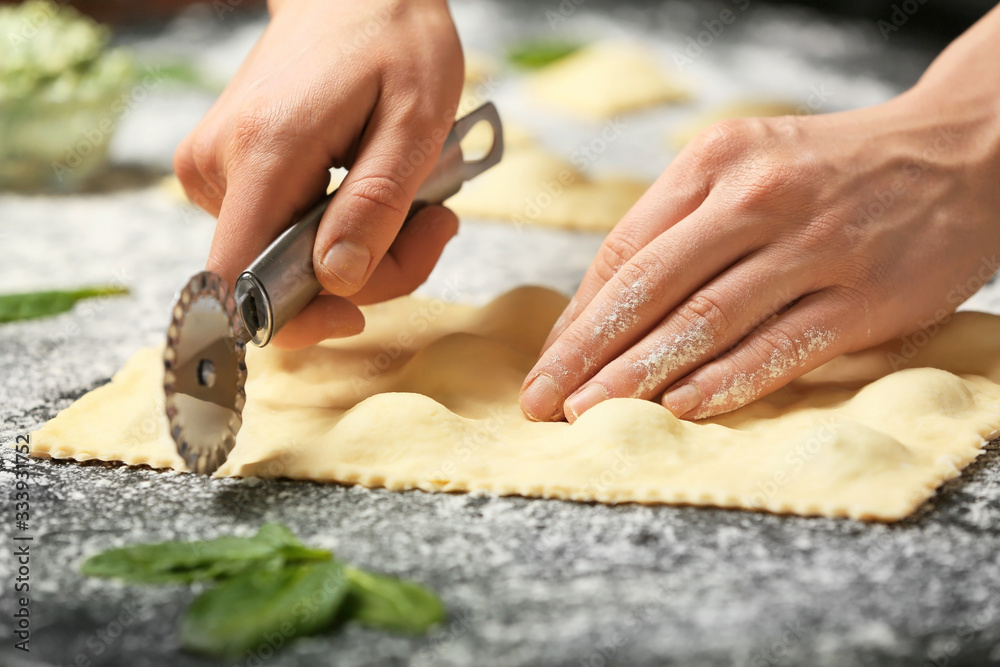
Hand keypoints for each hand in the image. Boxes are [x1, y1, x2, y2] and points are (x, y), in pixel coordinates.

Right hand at [174, 0, 463, 348]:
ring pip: (284, 261)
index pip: (239, 281)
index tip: (357, 313)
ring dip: (357, 251)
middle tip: (433, 226)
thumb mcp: (415, 123)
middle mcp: (217, 165)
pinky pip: (278, 235)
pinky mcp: (223, 172)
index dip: (295, 319)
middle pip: (277, 279)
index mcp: (263, 151)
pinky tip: (369, 193)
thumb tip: (336, 280)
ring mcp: (211, 168)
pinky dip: (334, 232)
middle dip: (364, 274)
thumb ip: (376, 206)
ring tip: (407, 199)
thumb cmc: (393, 42)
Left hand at [519, 49, 999, 421]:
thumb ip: (678, 229)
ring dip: (638, 376)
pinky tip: (679, 410)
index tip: (547, 367)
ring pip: (706, 320)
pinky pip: (780, 346)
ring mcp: (814, 246)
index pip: (625, 251)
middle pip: (650, 287)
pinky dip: (725, 382)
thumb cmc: (829, 172)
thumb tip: (600, 312)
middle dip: (587, 354)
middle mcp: (758, 197)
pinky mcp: (864, 295)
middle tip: (545, 403)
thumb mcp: (747, 167)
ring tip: (590, 415)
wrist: (961, 151)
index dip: (579, 318)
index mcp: (715, 161)